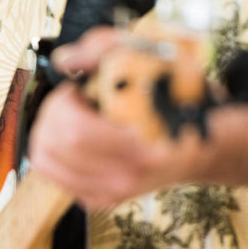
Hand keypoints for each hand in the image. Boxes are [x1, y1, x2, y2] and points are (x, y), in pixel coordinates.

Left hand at [28, 27, 203, 208]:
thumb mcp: (156, 58)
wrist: (201, 148)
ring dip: (49, 131)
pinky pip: (53, 174)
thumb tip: (66, 59)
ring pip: (46, 162)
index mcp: (143, 147)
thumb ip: (106, 48)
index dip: (64, 101)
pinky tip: (76, 138)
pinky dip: (54, 151)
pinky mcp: (99, 200)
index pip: (74, 131)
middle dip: (52, 113)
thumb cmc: (181, 104)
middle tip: (70, 100)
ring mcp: (111, 193)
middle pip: (53, 146)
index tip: (76, 89)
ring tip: (72, 117)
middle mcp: (126, 178)